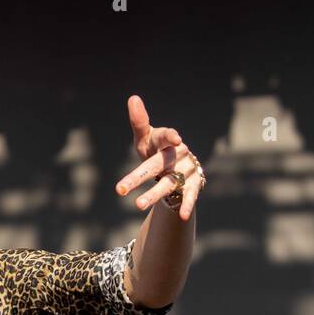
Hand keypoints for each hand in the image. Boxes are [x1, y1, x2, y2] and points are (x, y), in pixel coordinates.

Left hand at [114, 94, 205, 221]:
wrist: (179, 167)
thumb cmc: (157, 150)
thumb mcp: (146, 138)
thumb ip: (139, 122)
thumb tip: (133, 98)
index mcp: (165, 141)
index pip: (165, 137)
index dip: (170, 136)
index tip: (174, 138)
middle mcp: (177, 155)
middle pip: (157, 166)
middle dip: (139, 177)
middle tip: (120, 189)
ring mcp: (186, 170)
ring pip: (169, 183)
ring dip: (154, 195)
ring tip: (137, 206)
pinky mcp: (193, 185)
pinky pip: (189, 196)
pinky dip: (186, 205)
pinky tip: (182, 216)